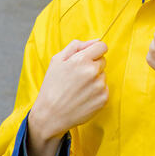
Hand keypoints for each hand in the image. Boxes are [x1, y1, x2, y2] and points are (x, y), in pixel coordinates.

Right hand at [27, 39, 107, 155]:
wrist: (50, 115)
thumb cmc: (52, 86)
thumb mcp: (57, 60)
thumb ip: (77, 46)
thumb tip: (96, 40)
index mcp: (81, 59)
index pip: (102, 46)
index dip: (95, 51)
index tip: (89, 57)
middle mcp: (93, 71)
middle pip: (103, 61)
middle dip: (93, 65)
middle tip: (78, 76)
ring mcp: (99, 86)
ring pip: (103, 75)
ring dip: (95, 79)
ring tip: (79, 88)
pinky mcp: (103, 99)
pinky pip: (105, 89)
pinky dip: (97, 92)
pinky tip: (84, 97)